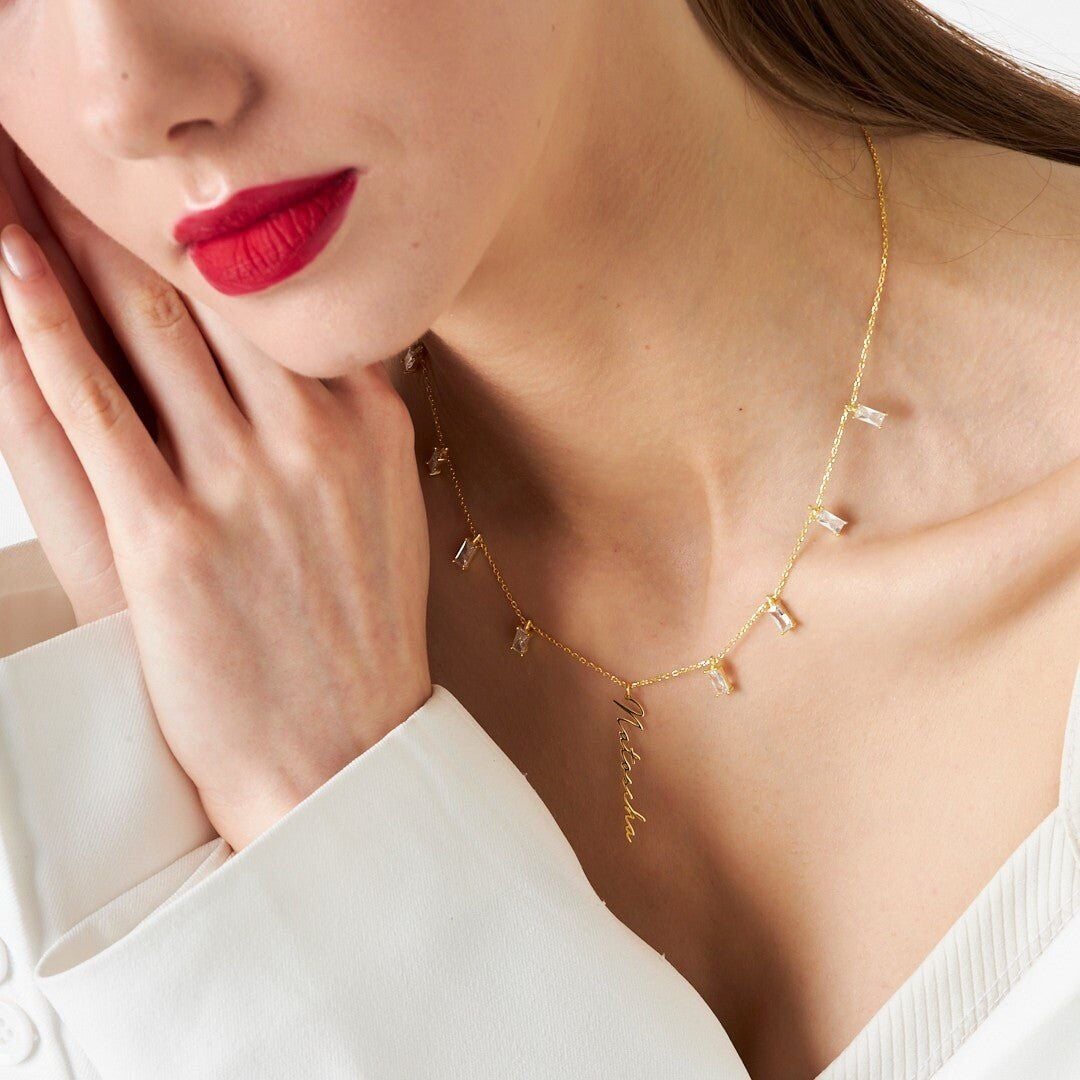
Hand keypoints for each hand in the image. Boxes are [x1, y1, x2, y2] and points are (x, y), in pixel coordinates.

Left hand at [0, 147, 432, 850]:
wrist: (343, 757)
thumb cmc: (361, 638)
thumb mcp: (389, 510)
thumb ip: (358, 416)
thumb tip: (320, 343)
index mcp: (369, 426)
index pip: (285, 292)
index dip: (217, 221)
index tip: (168, 174)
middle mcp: (312, 436)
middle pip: (207, 288)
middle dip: (129, 204)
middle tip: (74, 137)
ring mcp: (241, 483)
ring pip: (141, 326)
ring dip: (68, 236)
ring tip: (17, 168)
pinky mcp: (166, 538)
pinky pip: (89, 409)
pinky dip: (37, 330)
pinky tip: (2, 265)